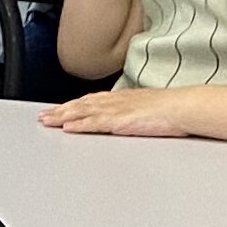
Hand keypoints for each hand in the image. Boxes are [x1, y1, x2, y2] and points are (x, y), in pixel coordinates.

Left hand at [40, 87, 198, 135]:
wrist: (183, 107)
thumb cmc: (171, 110)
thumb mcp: (147, 109)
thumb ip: (132, 114)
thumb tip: (126, 121)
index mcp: (122, 99)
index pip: (91, 101)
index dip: (73, 105)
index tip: (59, 110)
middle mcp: (115, 101)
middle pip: (81, 105)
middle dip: (61, 111)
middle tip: (43, 117)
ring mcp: (116, 110)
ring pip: (83, 112)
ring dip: (63, 116)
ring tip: (48, 121)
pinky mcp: (120, 121)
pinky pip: (94, 123)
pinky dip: (79, 124)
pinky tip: (67, 127)